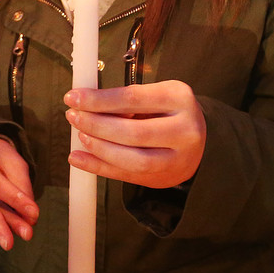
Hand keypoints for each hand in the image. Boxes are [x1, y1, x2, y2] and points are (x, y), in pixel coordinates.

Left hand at [65, 80, 205, 188]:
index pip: (132, 98)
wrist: (200, 141)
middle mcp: (184, 130)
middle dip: (96, 125)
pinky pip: (127, 175)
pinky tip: (79, 158)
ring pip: (133, 159)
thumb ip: (125, 100)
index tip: (73, 97)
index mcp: (179, 98)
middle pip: (133, 132)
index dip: (98, 100)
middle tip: (73, 117)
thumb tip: (85, 105)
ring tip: (80, 136)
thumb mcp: (154, 95)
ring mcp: (177, 158)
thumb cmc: (169, 112)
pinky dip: (99, 167)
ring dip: (99, 148)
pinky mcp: (163, 178)